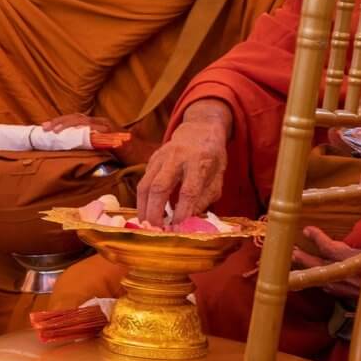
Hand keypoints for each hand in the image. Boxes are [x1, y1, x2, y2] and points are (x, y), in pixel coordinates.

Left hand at [42, 113, 157, 164]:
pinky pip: (95, 129)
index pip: (76, 120)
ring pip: (83, 120)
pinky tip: (72, 133)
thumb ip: (91, 149)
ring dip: (66, 125)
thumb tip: (73, 154)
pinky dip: (82, 129)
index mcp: (98, 126)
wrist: (146, 158)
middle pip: (76, 118)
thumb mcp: (103, 151)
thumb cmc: (127, 157)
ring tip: (53, 132)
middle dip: (58, 122)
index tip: (45, 129)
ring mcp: (107, 126)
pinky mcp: (113, 133)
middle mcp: (102, 123)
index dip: (60, 123)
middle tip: (43, 129)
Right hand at [136, 99, 232, 225]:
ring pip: (145, 184)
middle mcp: (177, 157)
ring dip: (143, 208)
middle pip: (159, 187)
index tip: (178, 228)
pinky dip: (142, 200)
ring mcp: (161, 157)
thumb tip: (190, 221)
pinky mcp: (152, 159)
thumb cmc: (211, 157)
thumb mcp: (218, 176)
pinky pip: (143, 181)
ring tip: (146, 225)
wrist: (199, 129)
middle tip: (155, 231)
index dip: (182, 211)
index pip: (188, 190)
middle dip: (155, 212)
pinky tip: (146, 213)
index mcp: (199, 161)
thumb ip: (205, 198)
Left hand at [292, 226, 360, 299]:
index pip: (333, 250)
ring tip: (298, 265)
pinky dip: (331, 286)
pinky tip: (322, 281)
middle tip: (291, 250)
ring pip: (332, 285)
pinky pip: (344, 295)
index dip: (317, 239)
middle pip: (326, 270)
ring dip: (314, 274)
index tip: (307, 229)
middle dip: (306, 260)